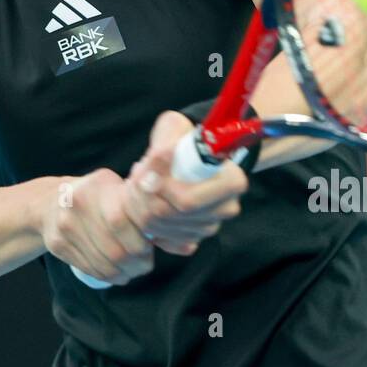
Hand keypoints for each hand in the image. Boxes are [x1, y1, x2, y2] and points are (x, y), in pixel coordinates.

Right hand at [40, 168, 155, 285]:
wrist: (50, 201)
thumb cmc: (97, 197)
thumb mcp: (120, 191)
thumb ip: (150, 215)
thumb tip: (187, 247)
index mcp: (98, 186)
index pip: (122, 222)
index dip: (141, 243)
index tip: (149, 248)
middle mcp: (78, 205)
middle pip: (115, 250)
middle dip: (136, 263)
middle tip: (145, 264)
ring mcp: (65, 226)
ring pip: (104, 264)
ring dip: (124, 273)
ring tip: (132, 270)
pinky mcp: (57, 245)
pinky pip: (90, 269)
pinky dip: (108, 277)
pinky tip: (117, 273)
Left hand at [123, 111, 246, 252]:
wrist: (184, 156)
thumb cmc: (181, 138)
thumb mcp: (175, 127)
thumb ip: (166, 139)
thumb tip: (160, 156)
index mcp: (232, 181)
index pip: (187, 201)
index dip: (159, 190)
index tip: (144, 172)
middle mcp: (225, 208)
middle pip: (170, 216)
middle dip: (142, 197)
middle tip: (134, 176)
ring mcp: (209, 226)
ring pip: (160, 228)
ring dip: (138, 206)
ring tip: (138, 184)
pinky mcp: (192, 239)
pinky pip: (160, 238)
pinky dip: (144, 222)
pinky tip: (144, 202)